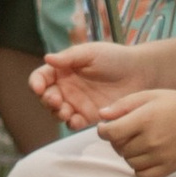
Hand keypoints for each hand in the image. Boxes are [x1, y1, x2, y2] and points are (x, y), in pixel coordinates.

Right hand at [31, 39, 148, 127]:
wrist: (140, 74)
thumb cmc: (115, 57)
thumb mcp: (91, 52)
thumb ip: (69, 57)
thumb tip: (47, 58)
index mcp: (63, 69)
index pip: (42, 77)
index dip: (36, 82)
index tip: (38, 87)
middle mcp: (66, 87)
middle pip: (46, 97)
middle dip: (46, 100)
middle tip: (56, 100)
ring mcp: (77, 103)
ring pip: (57, 112)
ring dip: (56, 113)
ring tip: (65, 112)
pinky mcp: (89, 117)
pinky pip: (74, 123)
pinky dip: (71, 124)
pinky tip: (76, 121)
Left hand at [97, 88, 175, 176]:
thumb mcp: (149, 96)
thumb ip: (123, 105)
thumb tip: (101, 116)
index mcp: (144, 119)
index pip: (111, 133)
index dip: (103, 131)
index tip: (106, 128)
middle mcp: (152, 140)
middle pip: (119, 148)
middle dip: (118, 140)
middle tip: (128, 132)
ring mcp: (162, 156)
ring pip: (130, 162)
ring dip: (129, 154)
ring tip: (140, 142)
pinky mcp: (170, 168)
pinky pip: (143, 175)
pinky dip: (139, 168)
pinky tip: (146, 157)